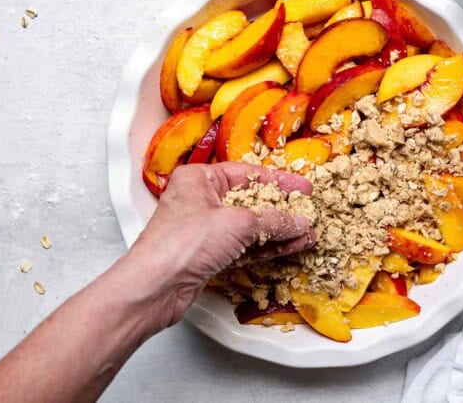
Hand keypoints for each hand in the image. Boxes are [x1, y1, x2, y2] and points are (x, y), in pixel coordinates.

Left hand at [126, 162, 315, 329]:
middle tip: (307, 210)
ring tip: (307, 232)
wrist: (154, 289)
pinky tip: (292, 245)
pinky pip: (246, 247)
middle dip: (282, 209)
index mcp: (199, 179)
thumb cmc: (180, 245)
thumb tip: (297, 220)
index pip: (248, 174)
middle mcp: (201, 201)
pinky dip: (269, 246)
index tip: (302, 187)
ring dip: (280, 230)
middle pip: (251, 200)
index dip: (279, 181)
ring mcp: (206, 230)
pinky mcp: (210, 256)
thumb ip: (272, 221)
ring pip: (251, 227)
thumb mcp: (236, 223)